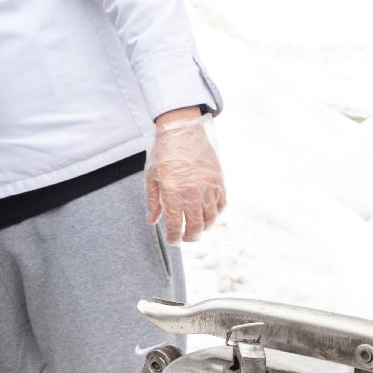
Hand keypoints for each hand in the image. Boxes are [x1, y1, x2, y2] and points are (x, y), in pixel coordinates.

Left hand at [145, 113, 225, 243]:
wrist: (183, 131)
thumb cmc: (164, 153)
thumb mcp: (151, 176)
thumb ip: (152, 201)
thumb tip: (153, 220)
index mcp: (172, 192)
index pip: (175, 223)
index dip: (174, 236)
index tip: (172, 241)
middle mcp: (193, 192)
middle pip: (195, 225)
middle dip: (190, 236)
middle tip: (185, 238)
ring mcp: (208, 187)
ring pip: (210, 218)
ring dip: (204, 228)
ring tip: (196, 229)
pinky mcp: (219, 181)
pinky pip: (221, 205)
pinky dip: (216, 214)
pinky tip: (208, 216)